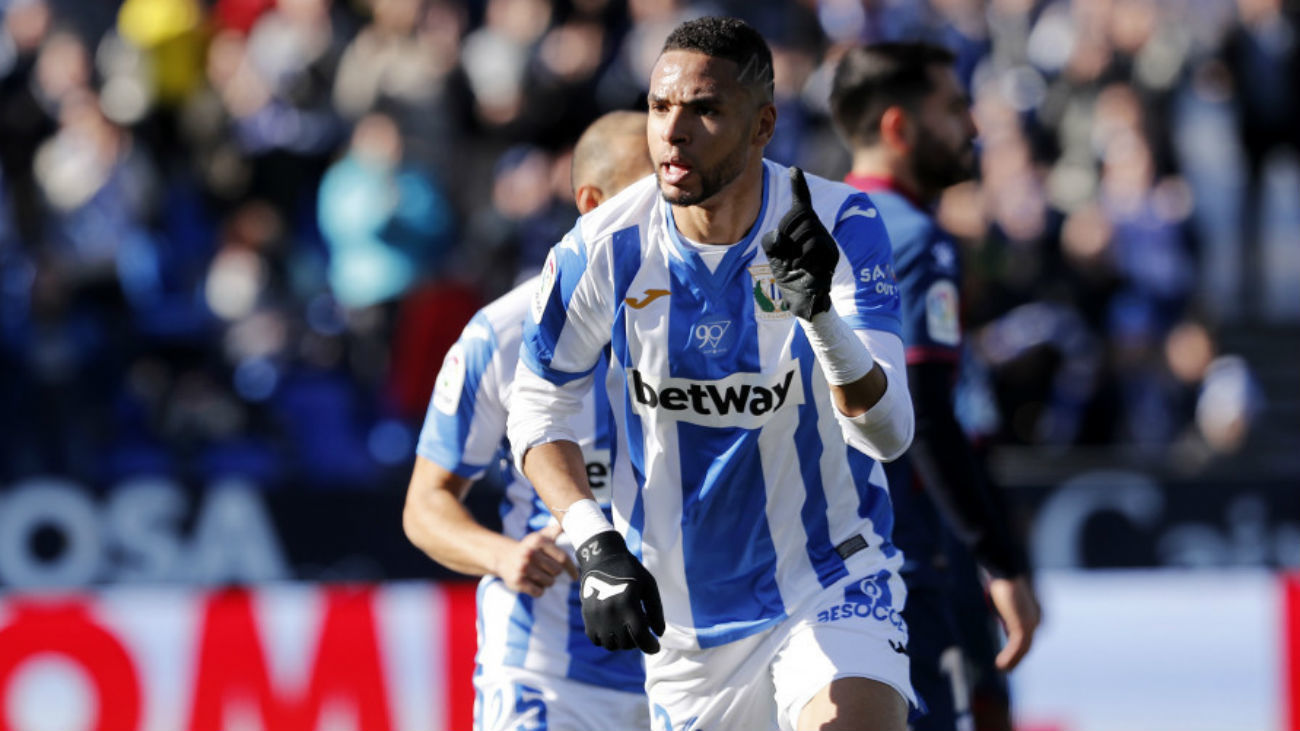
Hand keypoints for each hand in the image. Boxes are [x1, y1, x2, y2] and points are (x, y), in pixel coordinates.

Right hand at [493, 522, 576, 597]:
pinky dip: (538, 590)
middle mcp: (530, 553)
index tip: (575, 576)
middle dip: (554, 573)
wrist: (504, 557)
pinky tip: (531, 582)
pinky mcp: (517, 581)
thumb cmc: (529, 548)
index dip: (572, 568)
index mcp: (538, 541)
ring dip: (546, 582)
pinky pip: (539, 592)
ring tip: (537, 574)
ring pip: (549, 583)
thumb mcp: (540, 537)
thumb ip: (554, 531)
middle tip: (545, 569)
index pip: (563, 558)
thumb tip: (566, 524)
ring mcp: (523, 567)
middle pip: (557, 572)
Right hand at [575, 531, 664, 652]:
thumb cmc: (631, 571)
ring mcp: (596, 616)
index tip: (656, 646)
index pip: (640, 636)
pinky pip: (596, 640)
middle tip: (642, 631)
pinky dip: (607, 640)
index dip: (650, 646)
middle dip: (638, 642)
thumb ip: (656, 611)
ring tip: (628, 631)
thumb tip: (659, 634)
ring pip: (611, 645)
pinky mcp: (586, 616)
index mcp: (628, 603)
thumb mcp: (649, 586)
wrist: (602, 558)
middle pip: (626, 643)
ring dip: (622, 643)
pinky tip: (614, 630)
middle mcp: (610, 612)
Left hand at [759, 167, 838, 319]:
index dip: (798, 185)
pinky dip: (802, 257)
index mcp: (803, 228)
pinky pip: (814, 244)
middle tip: (788, 255)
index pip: (802, 203)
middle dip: (787, 232)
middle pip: (800, 215)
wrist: (803, 299)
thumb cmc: (789, 275)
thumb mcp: (774, 255)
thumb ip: (772, 240)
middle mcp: (817, 230)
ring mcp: (826, 241)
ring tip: (795, 264)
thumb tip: (780, 235)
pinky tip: (801, 268)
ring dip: (794, 248)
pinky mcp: (831, 253)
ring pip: (807, 230)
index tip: (794, 169)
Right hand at [988, 575, 1040, 670]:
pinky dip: (1009, 658)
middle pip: (1027, 644)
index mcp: (1035, 612)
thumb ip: (1005, 609)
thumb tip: (1000, 618)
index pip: (1027, 634)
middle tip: (1005, 667)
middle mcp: (1037, 619)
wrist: (1006, 569)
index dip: (1018, 648)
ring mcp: (1031, 624)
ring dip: (1012, 661)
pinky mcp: (1023, 626)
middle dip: (1016, 657)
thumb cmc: (1002, 577)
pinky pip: (1017, 647)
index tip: (1008, 655)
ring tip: (1002, 669)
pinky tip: (1000, 665)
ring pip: (1023, 648)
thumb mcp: (1004, 596)